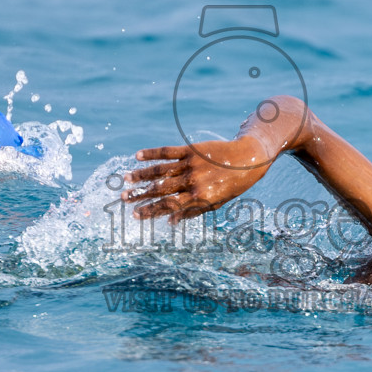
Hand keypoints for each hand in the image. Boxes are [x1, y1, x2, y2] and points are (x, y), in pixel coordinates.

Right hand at [122, 140, 273, 222]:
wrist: (248, 159)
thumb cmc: (231, 185)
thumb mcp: (215, 204)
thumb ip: (191, 212)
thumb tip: (169, 222)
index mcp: (199, 198)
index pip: (169, 206)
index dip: (150, 211)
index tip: (135, 215)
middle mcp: (193, 181)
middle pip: (161, 189)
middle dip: (141, 194)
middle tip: (124, 198)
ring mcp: (191, 164)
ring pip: (160, 170)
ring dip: (141, 175)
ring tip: (126, 178)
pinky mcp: (191, 150)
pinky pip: (168, 152)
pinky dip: (152, 153)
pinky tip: (137, 155)